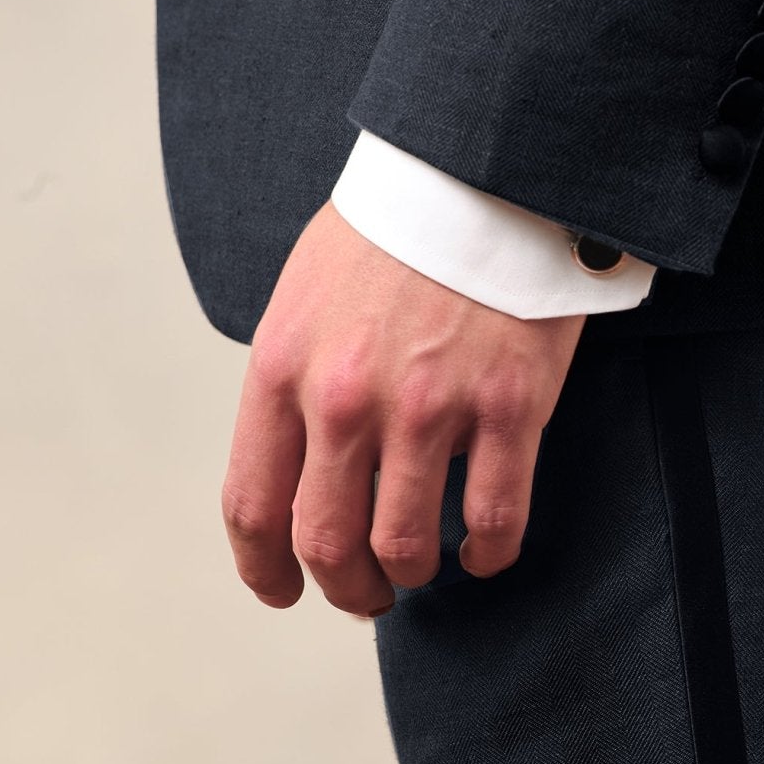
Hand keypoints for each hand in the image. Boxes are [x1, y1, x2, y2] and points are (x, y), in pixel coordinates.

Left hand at [221, 203, 584, 616]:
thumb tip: (296, 457)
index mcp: (285, 368)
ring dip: (410, 573)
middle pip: (326, 542)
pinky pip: (493, 519)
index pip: (254, 504)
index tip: (282, 588)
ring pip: (406, 545)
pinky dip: (487, 553)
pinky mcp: (509, 407)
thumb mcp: (305, 293)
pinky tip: (484, 551)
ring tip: (423, 567)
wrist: (484, 170)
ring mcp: (431, 408)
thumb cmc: (396, 228)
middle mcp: (347, 399)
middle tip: (364, 593)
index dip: (264, 568)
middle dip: (343, 586)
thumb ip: (294, 378)